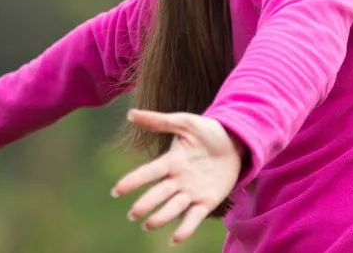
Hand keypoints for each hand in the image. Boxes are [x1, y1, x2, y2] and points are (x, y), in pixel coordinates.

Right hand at [112, 109, 243, 244]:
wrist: (235, 141)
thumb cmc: (207, 132)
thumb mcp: (185, 122)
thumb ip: (159, 121)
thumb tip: (130, 114)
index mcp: (171, 162)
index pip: (149, 172)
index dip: (133, 181)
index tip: (117, 191)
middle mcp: (178, 180)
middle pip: (158, 194)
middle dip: (146, 204)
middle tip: (133, 214)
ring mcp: (191, 192)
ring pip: (173, 207)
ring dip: (161, 217)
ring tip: (149, 224)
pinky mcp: (207, 201)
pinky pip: (194, 217)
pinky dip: (185, 228)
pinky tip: (175, 238)